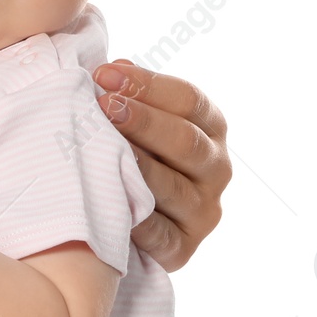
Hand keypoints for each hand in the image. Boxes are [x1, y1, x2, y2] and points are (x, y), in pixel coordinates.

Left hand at [92, 59, 230, 272]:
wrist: (128, 219)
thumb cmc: (131, 154)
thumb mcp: (136, 121)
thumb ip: (129, 96)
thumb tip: (113, 68)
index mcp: (210, 129)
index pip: (189, 100)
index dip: (147, 85)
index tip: (103, 74)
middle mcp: (216, 168)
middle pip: (185, 141)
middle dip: (142, 120)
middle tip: (102, 105)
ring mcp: (203, 210)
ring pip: (171, 186)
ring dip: (136, 166)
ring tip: (100, 148)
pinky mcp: (184, 248)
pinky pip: (158, 233)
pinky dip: (134, 217)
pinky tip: (109, 200)